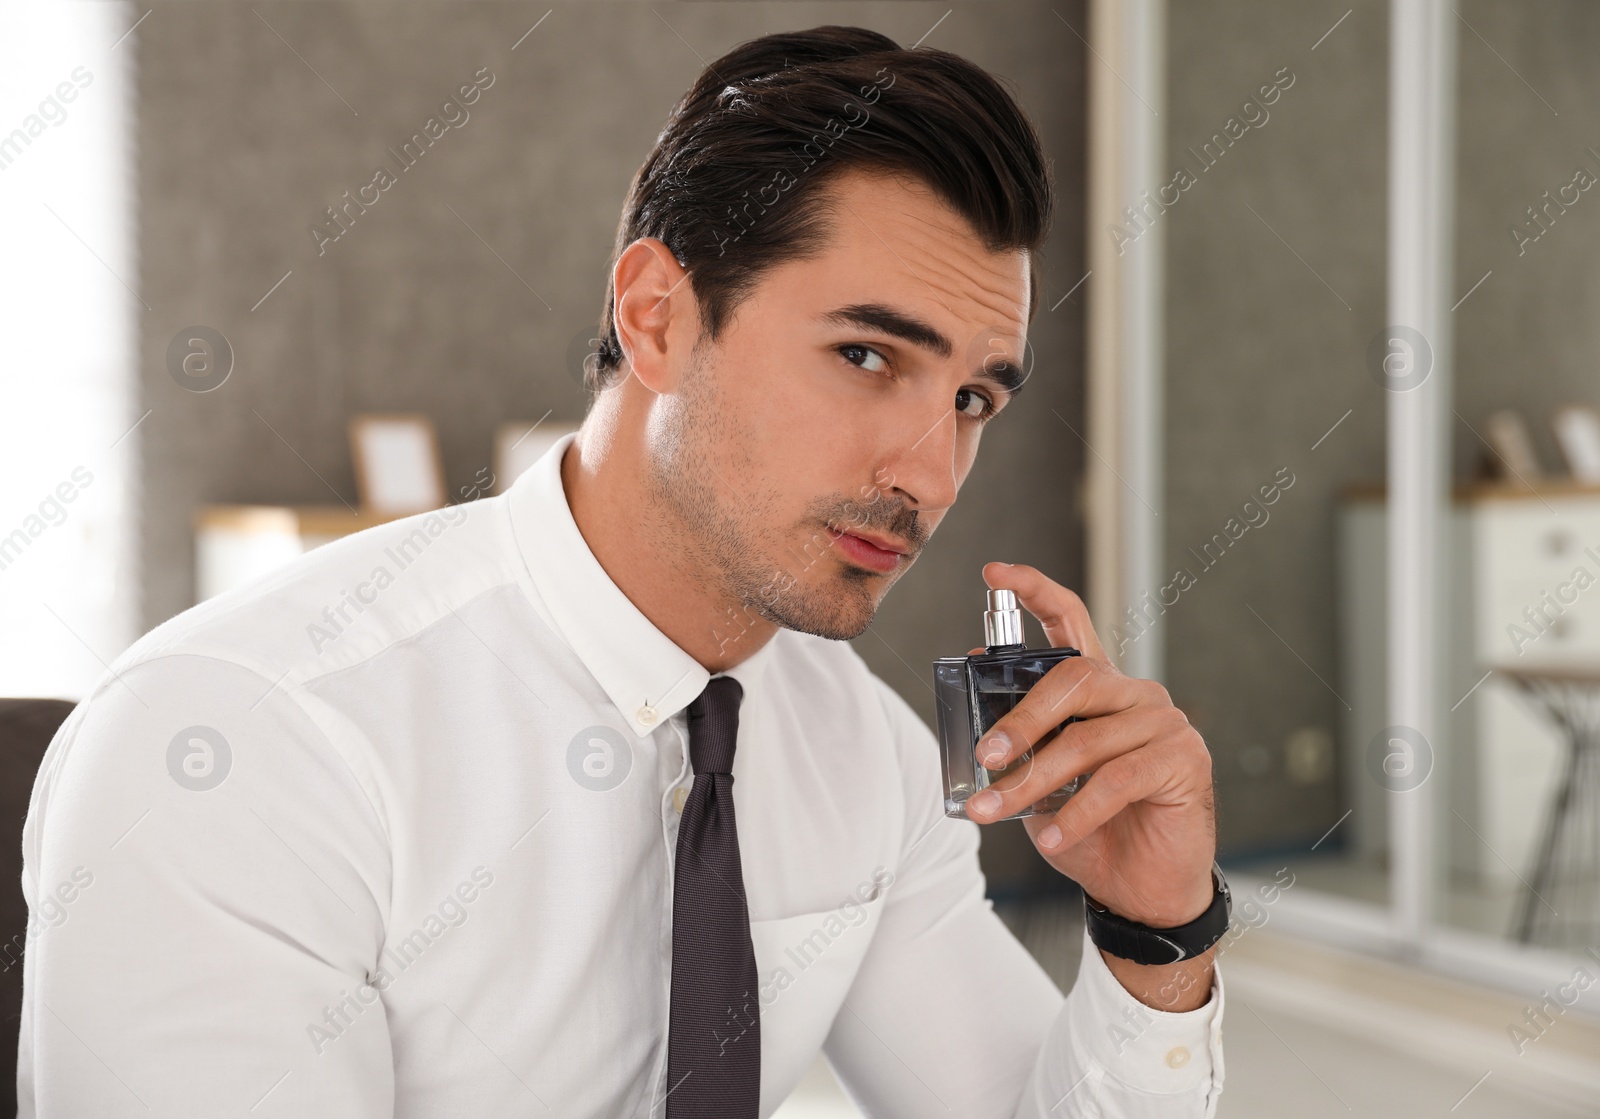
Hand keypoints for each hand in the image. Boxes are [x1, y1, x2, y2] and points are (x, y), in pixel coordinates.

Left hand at [962, 562, 1216, 929]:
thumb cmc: (1090, 829)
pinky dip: (1077, 811)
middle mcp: (1133, 694)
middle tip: (986, 757)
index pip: (1071, 619)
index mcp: (1098, 689)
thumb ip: (1018, 738)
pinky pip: (1118, 779)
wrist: (1139, 889)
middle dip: (1021, 721)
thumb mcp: (1040, 780)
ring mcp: (1164, 722)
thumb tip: (975, 698)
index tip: (995, 573)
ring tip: (998, 811)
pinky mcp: (1183, 759)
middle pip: (1072, 679)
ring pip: (1087, 739)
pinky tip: (1053, 837)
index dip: (1033, 591)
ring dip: (1034, 780)